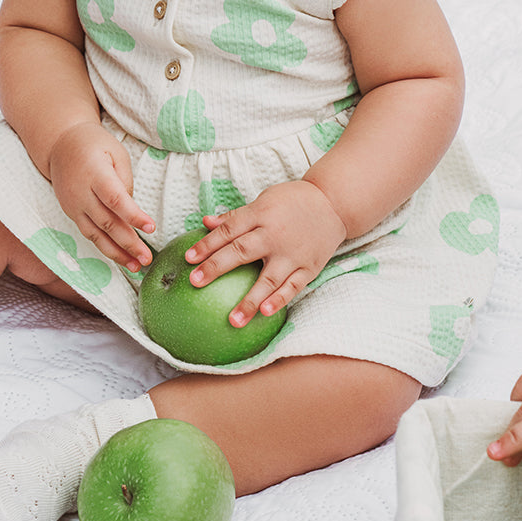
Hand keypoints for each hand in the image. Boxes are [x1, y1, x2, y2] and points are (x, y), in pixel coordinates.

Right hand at [48, 122, 154, 271]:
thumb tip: (131, 212)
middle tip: (147, 258)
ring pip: (96, 234)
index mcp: (95, 173)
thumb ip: (125, 182)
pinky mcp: (71, 213)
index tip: (151, 228)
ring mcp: (73, 205)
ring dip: (117, 253)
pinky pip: (89, 233)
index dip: (133, 215)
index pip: (115, 199)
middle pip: (107, 222)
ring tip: (136, 266)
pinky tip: (120, 258)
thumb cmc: (95, 145)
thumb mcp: (116, 153)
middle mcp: (81, 192)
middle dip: (128, 243)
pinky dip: (105, 248)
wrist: (60, 144)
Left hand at [183, 180, 346, 327]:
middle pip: (241, 252)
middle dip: (217, 267)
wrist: (333, 204)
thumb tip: (205, 222)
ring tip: (232, 320)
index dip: (207, 244)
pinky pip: (292, 287)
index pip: (228, 231)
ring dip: (249, 300)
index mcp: (260, 215)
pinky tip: (265, 312)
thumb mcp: (263, 200)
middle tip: (195, 282)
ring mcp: (292, 254)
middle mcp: (274, 235)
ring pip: (267, 279)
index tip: (188, 259)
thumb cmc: (292, 202)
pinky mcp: (308, 267)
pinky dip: (279, 299)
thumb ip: (235, 216)